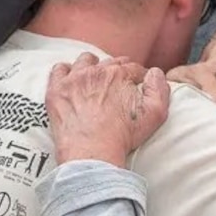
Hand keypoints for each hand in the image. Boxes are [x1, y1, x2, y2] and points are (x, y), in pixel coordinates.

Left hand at [46, 53, 171, 166]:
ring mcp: (74, 79)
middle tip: (117, 86)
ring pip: (85, 61)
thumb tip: (155, 73)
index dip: (137, 77)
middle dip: (117, 72)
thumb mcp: (155, 115)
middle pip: (110, 63)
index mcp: (119, 75)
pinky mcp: (57, 89)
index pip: (132, 68)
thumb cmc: (122, 137)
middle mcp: (96, 71)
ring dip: (92, 66)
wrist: (92, 154)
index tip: (136, 85)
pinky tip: (71, 81)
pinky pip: (59, 69)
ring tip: (94, 79)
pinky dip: (66, 72)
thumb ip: (159, 90)